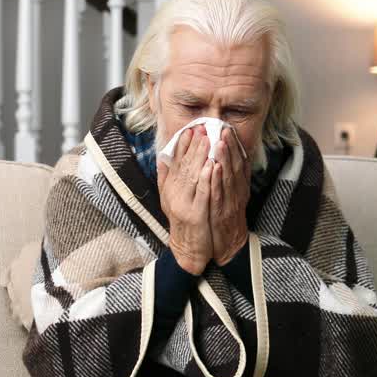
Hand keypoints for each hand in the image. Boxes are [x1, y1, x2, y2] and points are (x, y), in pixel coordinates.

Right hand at [158, 126, 213, 274]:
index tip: (189, 129)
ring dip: (201, 157)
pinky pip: (202, 193)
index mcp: (170, 189)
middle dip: (194, 145)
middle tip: (202, 128)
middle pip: (184, 165)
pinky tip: (213, 165)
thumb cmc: (183, 221)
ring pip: (193, 176)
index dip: (182, 145)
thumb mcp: (170, 198)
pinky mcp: (195, 214)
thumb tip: (164, 157)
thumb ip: (166, 178)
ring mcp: (184, 204)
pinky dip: (207, 179)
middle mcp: (174, 194)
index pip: (175, 163)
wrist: (188, 248)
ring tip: (208, 140)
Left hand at [210, 126, 249, 264]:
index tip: (227, 128)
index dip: (233, 145)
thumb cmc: (225, 219)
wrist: (229, 245)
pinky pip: (220, 195)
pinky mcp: (223, 213)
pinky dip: (218, 181)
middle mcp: (237, 192)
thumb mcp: (229, 196)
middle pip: (234, 166)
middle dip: (230, 146)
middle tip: (224, 128)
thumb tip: (222, 160)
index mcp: (237, 186)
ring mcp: (231, 202)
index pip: (236, 162)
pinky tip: (214, 169)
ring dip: (225, 159)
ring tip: (219, 142)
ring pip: (229, 177)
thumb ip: (227, 179)